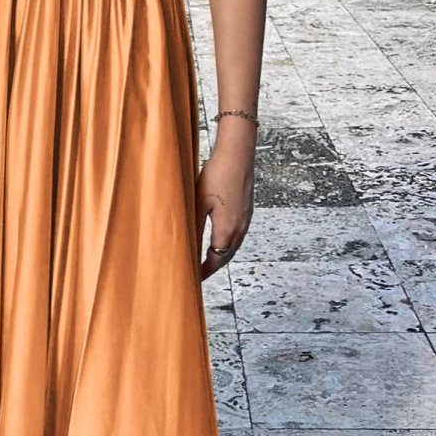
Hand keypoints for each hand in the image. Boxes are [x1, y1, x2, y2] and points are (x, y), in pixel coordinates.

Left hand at [196, 140, 254, 280]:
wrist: (238, 155)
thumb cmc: (217, 175)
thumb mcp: (199, 203)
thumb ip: (195, 228)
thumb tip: (188, 249)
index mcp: (227, 230)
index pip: (216, 260)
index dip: (205, 271)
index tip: (196, 280)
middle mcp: (240, 228)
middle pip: (226, 256)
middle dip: (213, 266)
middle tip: (200, 274)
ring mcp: (246, 219)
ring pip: (233, 246)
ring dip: (221, 255)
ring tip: (208, 260)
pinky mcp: (247, 210)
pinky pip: (238, 234)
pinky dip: (228, 243)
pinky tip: (220, 238)